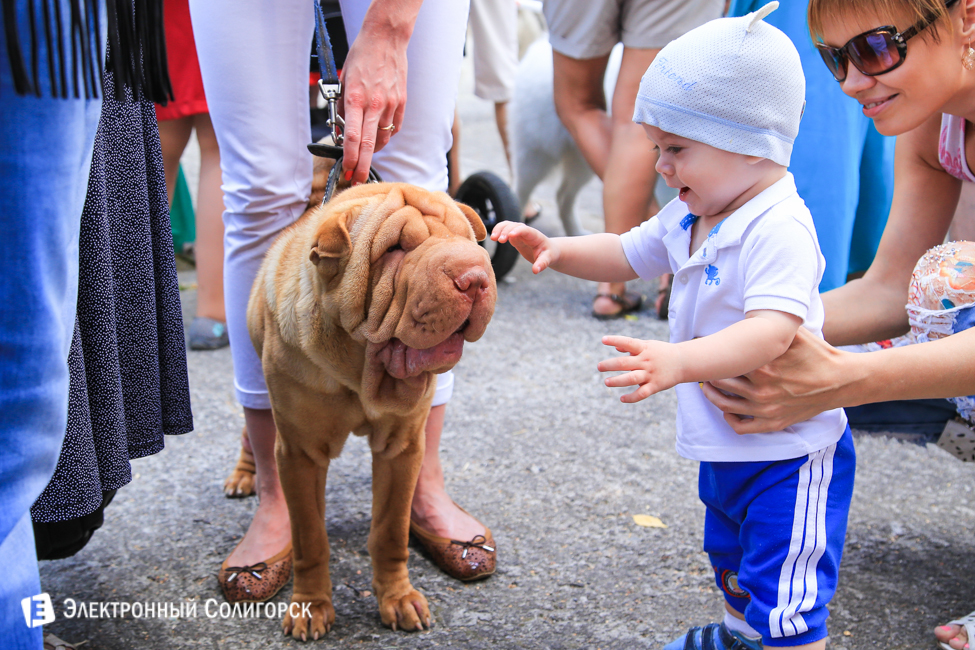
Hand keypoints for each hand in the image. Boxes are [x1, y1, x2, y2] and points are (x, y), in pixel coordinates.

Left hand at [338, 24, 408, 184]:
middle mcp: (375, 104)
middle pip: (368, 144)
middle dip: (361, 165)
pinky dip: (385, 135)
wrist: (386, 39)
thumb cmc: (361, 56)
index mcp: (357, 99)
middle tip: (357, 179)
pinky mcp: (401, 103)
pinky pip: (394, 128)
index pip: (352, 137)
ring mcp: (390, 105)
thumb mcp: (343, 80)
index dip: (349, 157)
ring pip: (382, 138)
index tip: (345, 169)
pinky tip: (378, 134)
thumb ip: (342, 106)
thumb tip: (341, 131)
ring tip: (365, 154)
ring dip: (372, 149)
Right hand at [491, 221, 558, 273]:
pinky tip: (493, 237)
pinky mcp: (515, 236)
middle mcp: (526, 232)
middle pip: (514, 225)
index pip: (525, 230)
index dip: (518, 231)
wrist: (549, 250)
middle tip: (499, 240)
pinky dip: (498, 230)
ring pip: (508, 225)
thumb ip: (542, 264)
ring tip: (493, 238)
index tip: (510, 236)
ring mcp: (520, 233)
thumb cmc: (549, 254)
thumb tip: (535, 271)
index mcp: (535, 236)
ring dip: (499, 229)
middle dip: (506, 231)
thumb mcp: (548, 259)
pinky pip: (505, 230)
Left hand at [598, 335, 682, 402]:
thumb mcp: (649, 345)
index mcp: (644, 348)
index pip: (628, 342)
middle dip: (609, 365)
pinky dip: (631, 398)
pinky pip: (641, 394)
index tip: (603, 340)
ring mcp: (650, 374)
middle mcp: (646, 361)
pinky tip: (622, 399)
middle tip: (599, 367)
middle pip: (624, 363)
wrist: (684, 362)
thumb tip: (616, 347)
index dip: (615, 340)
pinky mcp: (655, 385)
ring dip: (617, 381)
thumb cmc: (662, 352)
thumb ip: (632, 346)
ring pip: (631, 379)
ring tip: (606, 382)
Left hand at [701, 327, 847, 432]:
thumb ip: (772, 327)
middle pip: (720, 383)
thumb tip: (752, 309)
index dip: (714, 353)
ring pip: (725, 405)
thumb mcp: (796, 335)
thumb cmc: (818, 354)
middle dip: (709, 373)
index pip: (725, 361)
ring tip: (708, 385)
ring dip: (712, 395)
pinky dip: (730, 419)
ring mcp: (766, 410)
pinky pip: (741, 427)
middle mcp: (762, 391)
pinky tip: (728, 409)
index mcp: (764, 367)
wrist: (842, 381)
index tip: (705, 348)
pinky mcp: (774, 423)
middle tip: (705, 366)